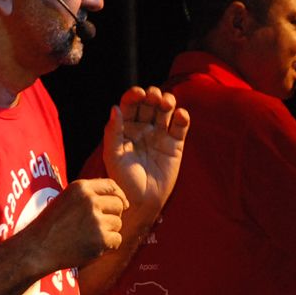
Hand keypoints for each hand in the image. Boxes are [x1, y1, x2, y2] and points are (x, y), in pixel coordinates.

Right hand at [25, 178, 129, 270]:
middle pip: (118, 205)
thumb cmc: (51, 225)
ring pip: (118, 223)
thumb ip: (89, 195)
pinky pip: (117, 240)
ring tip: (90, 236)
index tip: (124, 204)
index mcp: (81, 187)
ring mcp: (96, 220)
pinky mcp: (100, 240)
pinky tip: (93, 246)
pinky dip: (109, 245)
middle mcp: (90, 201)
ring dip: (109, 231)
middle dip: (114, 215)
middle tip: (100, 225)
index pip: (111, 185)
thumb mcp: (66, 199)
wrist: (37, 249)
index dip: (120, 195)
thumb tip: (120, 199)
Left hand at [102, 86, 189, 212]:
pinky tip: (180, 116)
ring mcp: (160, 134)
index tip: (139, 94)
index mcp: (125, 126)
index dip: (134, 95)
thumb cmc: (122, 180)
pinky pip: (181, 124)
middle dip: (152, 95)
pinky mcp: (176, 143)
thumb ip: (113, 132)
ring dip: (168, 100)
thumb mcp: (113, 156)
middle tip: (154, 98)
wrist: (141, 201)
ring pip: (166, 109)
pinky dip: (182, 116)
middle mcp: (143, 127)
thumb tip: (115, 108)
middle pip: (149, 102)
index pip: (130, 103)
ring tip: (166, 104)